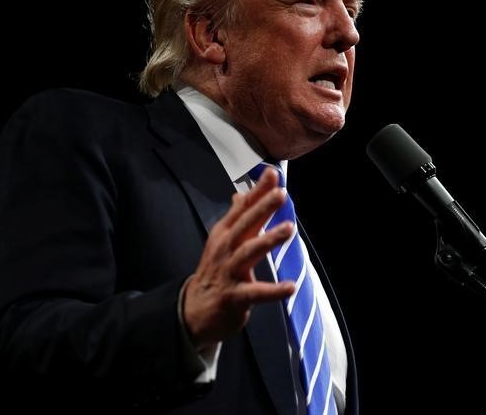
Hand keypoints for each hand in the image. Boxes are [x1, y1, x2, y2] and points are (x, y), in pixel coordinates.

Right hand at [183, 167, 294, 348]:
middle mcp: (225, 249)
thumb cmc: (215, 272)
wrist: (194, 311)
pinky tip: (291, 286)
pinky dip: (273, 290)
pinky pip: (255, 292)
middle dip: (262, 208)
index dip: (257, 191)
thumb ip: (236, 218)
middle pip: (245, 225)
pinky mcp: (234, 297)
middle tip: (281, 194)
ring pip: (249, 252)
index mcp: (224, 234)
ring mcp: (228, 272)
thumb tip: (241, 194)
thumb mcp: (222, 242)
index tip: (272, 173)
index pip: (243, 208)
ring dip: (269, 240)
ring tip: (290, 228)